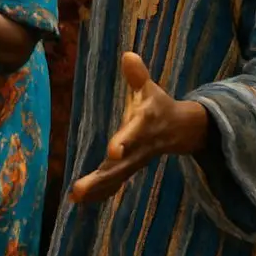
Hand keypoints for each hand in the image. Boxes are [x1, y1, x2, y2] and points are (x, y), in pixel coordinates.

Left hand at [70, 53, 210, 203]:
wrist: (180, 129)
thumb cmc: (157, 104)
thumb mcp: (150, 89)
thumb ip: (138, 75)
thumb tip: (128, 54)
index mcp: (142, 126)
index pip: (132, 135)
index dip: (124, 142)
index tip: (113, 152)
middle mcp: (138, 148)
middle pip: (119, 165)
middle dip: (101, 178)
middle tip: (79, 189)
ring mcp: (134, 161)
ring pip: (115, 178)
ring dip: (96, 189)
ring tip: (75, 196)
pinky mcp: (128, 168)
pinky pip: (114, 183)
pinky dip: (99, 192)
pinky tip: (79, 201)